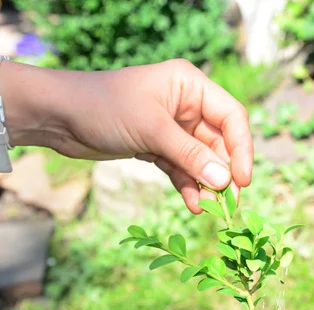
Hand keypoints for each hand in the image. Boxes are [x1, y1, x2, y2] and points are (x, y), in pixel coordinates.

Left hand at [3, 59, 252, 212]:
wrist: (61, 117)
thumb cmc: (105, 108)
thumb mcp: (152, 130)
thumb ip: (190, 156)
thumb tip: (225, 181)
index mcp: (190, 86)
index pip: (231, 117)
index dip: (242, 149)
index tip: (242, 181)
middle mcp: (185, 105)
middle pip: (219, 142)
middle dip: (223, 173)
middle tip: (229, 204)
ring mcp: (172, 128)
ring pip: (201, 160)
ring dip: (206, 184)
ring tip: (210, 209)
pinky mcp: (157, 147)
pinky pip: (181, 169)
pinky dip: (188, 186)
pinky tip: (193, 205)